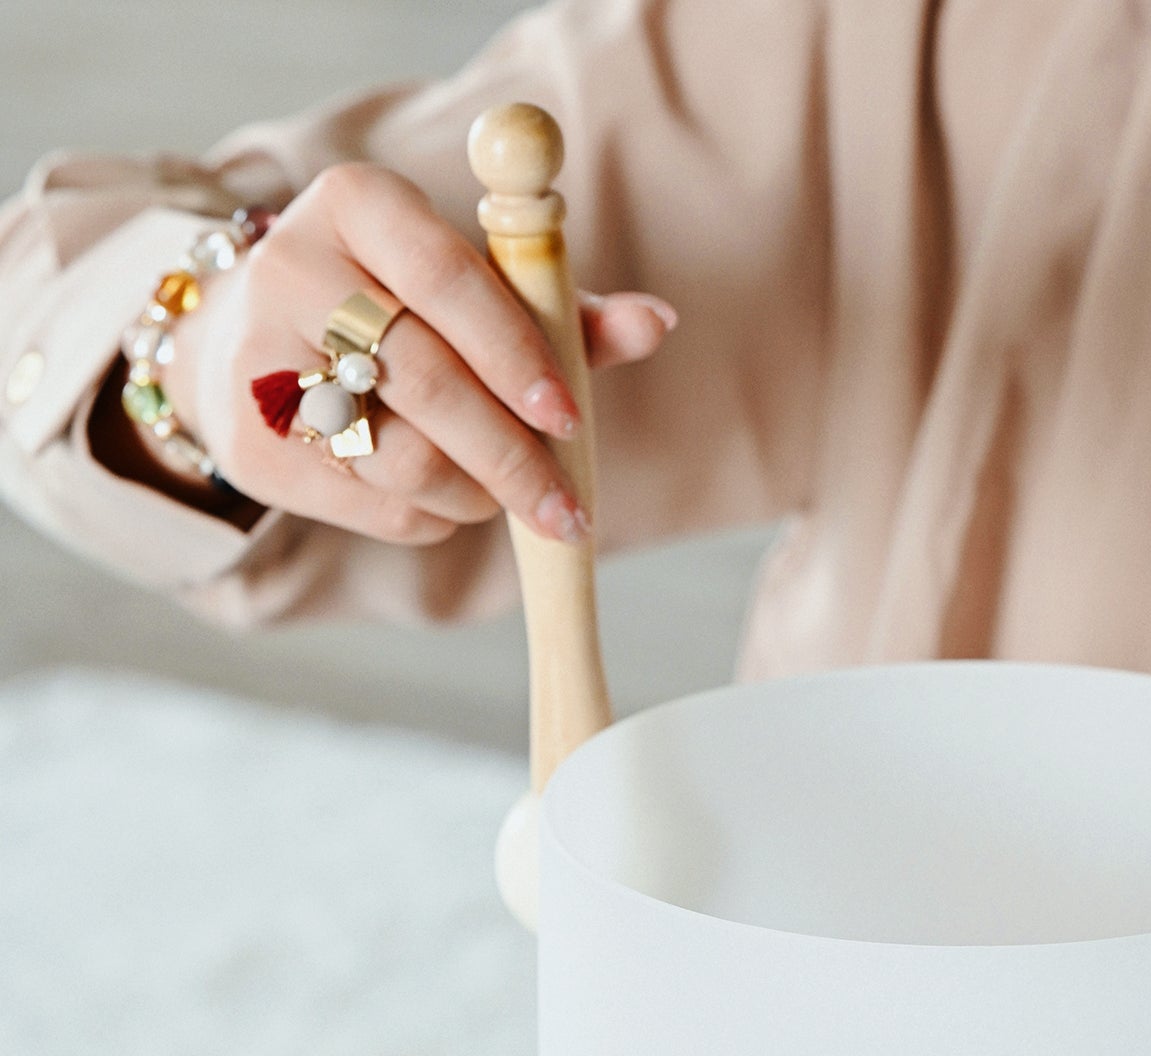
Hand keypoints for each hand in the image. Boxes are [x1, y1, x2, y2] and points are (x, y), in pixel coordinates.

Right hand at [153, 163, 675, 543]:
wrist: (252, 339)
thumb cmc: (401, 307)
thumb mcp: (476, 286)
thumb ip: (564, 308)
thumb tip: (658, 322)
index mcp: (358, 204)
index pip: (449, 282)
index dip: (516, 355)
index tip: (569, 417)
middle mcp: (292, 269)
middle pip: (427, 381)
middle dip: (513, 457)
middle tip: (569, 510)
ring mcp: (258, 360)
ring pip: (403, 456)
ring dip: (477, 492)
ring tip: (503, 493)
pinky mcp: (253, 446)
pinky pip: (376, 506)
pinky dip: (435, 516)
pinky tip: (447, 498)